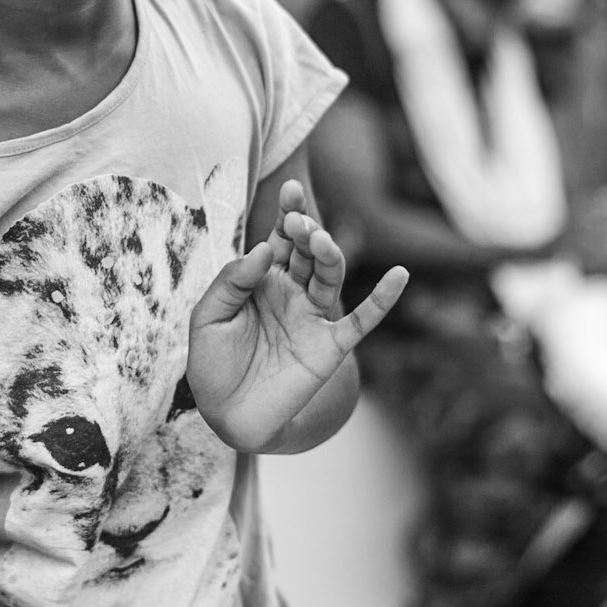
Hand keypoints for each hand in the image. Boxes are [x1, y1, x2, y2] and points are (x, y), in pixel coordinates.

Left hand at [188, 179, 406, 451]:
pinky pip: (362, 320)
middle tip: (297, 224)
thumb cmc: (213, 365)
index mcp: (261, 280)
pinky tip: (398, 275)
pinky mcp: (330, 346)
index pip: (279, 239)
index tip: (291, 190)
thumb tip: (263, 248)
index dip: (287, 214)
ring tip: (320, 242)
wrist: (228, 416)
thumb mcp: (208, 319)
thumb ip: (230, 282)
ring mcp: (313, 317)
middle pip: (305, 252)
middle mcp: (291, 292)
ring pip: (330, 276)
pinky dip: (382, 299)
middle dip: (304, 233)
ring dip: (330, 256)